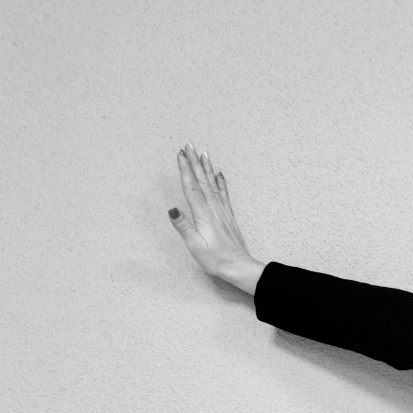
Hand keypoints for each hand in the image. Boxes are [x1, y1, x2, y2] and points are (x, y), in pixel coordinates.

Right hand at [168, 142, 263, 294]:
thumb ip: (183, 226)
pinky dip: (220, 182)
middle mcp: (213, 208)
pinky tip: (219, 175)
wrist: (239, 266)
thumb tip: (173, 208)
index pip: (191, 186)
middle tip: (188, 145)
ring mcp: (222, 211)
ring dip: (206, 168)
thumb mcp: (194, 245)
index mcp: (203, 214)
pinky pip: (223, 194)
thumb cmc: (215, 259)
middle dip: (194, 162)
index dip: (185, 169)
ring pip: (213, 184)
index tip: (180, 154)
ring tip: (202, 153)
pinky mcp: (228, 216)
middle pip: (201, 180)